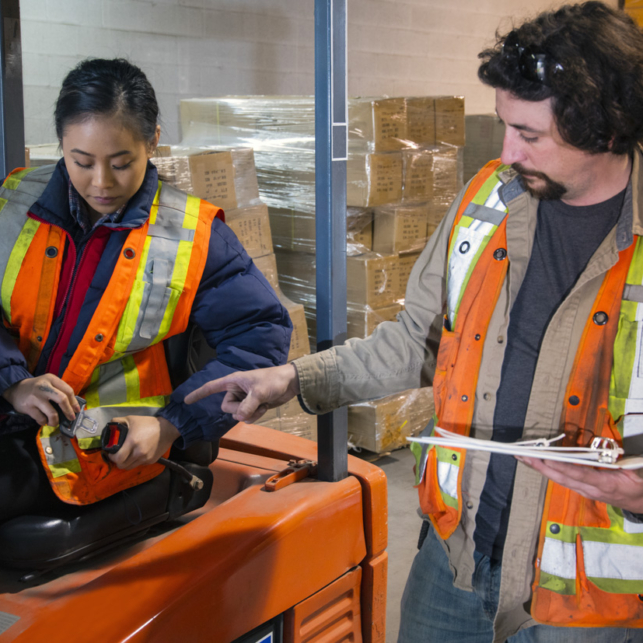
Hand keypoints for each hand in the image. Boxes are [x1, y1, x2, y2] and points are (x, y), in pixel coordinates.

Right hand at [2, 374, 80, 425]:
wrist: (16, 390)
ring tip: (54, 423)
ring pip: (52, 413)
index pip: (68, 390)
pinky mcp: (28, 407)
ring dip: (55, 421)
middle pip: (62, 399)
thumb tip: (73, 407)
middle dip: (69, 411)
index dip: (74, 402)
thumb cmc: (38, 388)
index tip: (77, 410)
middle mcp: (44, 386)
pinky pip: (41, 418)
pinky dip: (44, 422)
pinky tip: (44, 421)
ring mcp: (35, 397)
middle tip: (71, 418)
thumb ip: (60, 391)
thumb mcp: (49, 383)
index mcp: (51, 379)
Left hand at [107, 415, 179, 469]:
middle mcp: (139, 453)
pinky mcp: (151, 461)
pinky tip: (138, 454)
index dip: (112, 457)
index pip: (118, 458)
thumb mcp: (132, 419)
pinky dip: (136, 461)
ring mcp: (146, 458)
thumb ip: (118, 421)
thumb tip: (110, 425)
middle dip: (118, 461)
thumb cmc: (148, 423)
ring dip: (127, 463)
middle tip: (119, 455)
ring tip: (127, 456)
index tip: (112, 453)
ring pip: (130, 467)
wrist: (167, 428)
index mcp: (132, 442)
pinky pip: (139, 464)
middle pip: (122, 466)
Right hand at [184, 363, 300, 422]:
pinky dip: (255, 416)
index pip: (211, 387)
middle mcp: (236, 390)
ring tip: (261, 404)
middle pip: (227, 407)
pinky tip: (264, 408)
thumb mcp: (259, 392)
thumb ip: (248, 405)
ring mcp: (244, 399)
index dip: (198, 394)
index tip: (185, 401)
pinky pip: (247, 417)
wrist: (290, 383)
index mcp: (233, 381)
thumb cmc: (273, 380)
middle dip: (239, 409)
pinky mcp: (252, 406)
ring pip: (237, 415)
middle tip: (253, 402)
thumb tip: (239, 417)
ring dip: (250, 414)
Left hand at [516, 456, 642, 512]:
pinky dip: (547, 469)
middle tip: (522, 455)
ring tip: (522, 456)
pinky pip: (562, 478)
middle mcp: (590, 489)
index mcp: (605, 485)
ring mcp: (584, 490)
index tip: (546, 459)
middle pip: (561, 478)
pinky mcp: (581, 488)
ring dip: (539, 468)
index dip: (562, 467)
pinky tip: (536, 462)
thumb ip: (628, 465)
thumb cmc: (640, 486)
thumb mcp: (638, 473)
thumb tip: (615, 455)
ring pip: (558, 479)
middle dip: (540, 466)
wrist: (642, 503)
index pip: (580, 475)